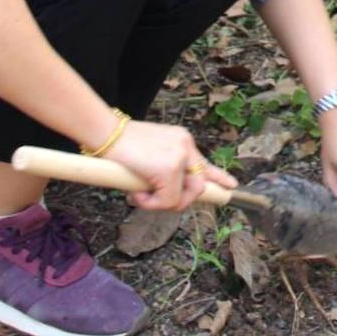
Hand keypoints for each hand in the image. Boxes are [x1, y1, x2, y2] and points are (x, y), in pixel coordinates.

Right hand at [105, 120, 238, 211]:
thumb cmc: (119, 144)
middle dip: (180, 201)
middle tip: (154, 201)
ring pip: (181, 197)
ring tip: (139, 194)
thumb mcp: (149, 152)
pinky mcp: (169, 169)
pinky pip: (167, 201)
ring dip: (160, 203)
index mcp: (182, 141)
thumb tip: (164, 193)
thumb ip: (163, 167)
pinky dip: (149, 204)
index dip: (218, 176)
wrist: (105, 133)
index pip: (204, 162)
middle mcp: (186, 146)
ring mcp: (180, 157)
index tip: (232, 185)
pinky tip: (135, 193)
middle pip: (198, 186)